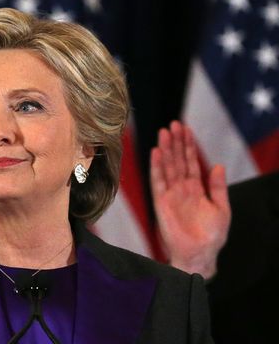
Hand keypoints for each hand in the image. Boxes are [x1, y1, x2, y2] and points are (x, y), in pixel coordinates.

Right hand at [150, 120, 230, 278]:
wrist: (199, 254)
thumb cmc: (211, 236)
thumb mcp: (222, 209)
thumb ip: (218, 187)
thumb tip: (218, 166)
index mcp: (196, 188)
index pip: (191, 162)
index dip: (188, 146)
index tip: (185, 129)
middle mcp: (181, 188)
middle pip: (177, 160)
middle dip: (175, 142)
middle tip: (173, 124)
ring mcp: (170, 194)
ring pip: (167, 167)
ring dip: (166, 150)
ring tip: (164, 132)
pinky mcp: (161, 202)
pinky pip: (158, 181)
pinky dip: (157, 167)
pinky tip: (156, 153)